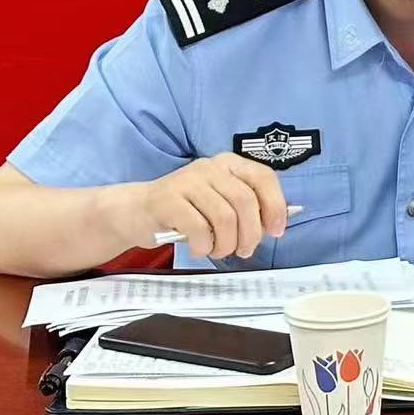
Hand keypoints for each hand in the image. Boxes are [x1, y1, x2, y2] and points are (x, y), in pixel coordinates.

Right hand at [119, 153, 288, 259]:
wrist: (137, 212)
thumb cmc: (186, 211)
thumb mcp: (220, 203)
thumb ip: (247, 209)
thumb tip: (276, 224)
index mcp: (229, 164)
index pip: (263, 177)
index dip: (275, 206)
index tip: (276, 231)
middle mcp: (210, 167)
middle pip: (245, 201)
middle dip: (251, 234)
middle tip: (243, 251)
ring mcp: (187, 180)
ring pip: (225, 217)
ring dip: (227, 244)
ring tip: (218, 251)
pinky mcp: (167, 199)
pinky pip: (199, 228)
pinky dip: (205, 246)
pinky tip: (199, 248)